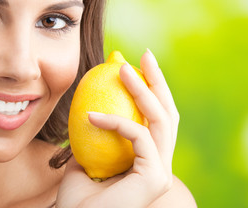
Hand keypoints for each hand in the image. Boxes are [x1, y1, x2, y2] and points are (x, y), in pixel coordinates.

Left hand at [57, 49, 179, 206]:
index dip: (151, 91)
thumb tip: (90, 107)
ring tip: (122, 68)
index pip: (157, 121)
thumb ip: (94, 138)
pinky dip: (115, 121)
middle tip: (145, 54)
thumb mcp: (85, 160)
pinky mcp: (155, 177)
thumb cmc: (78, 201)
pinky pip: (139, 136)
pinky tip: (91, 115)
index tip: (137, 66)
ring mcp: (161, 172)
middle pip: (168, 115)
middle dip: (158, 81)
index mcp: (149, 162)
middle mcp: (161, 166)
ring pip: (162, 120)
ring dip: (143, 89)